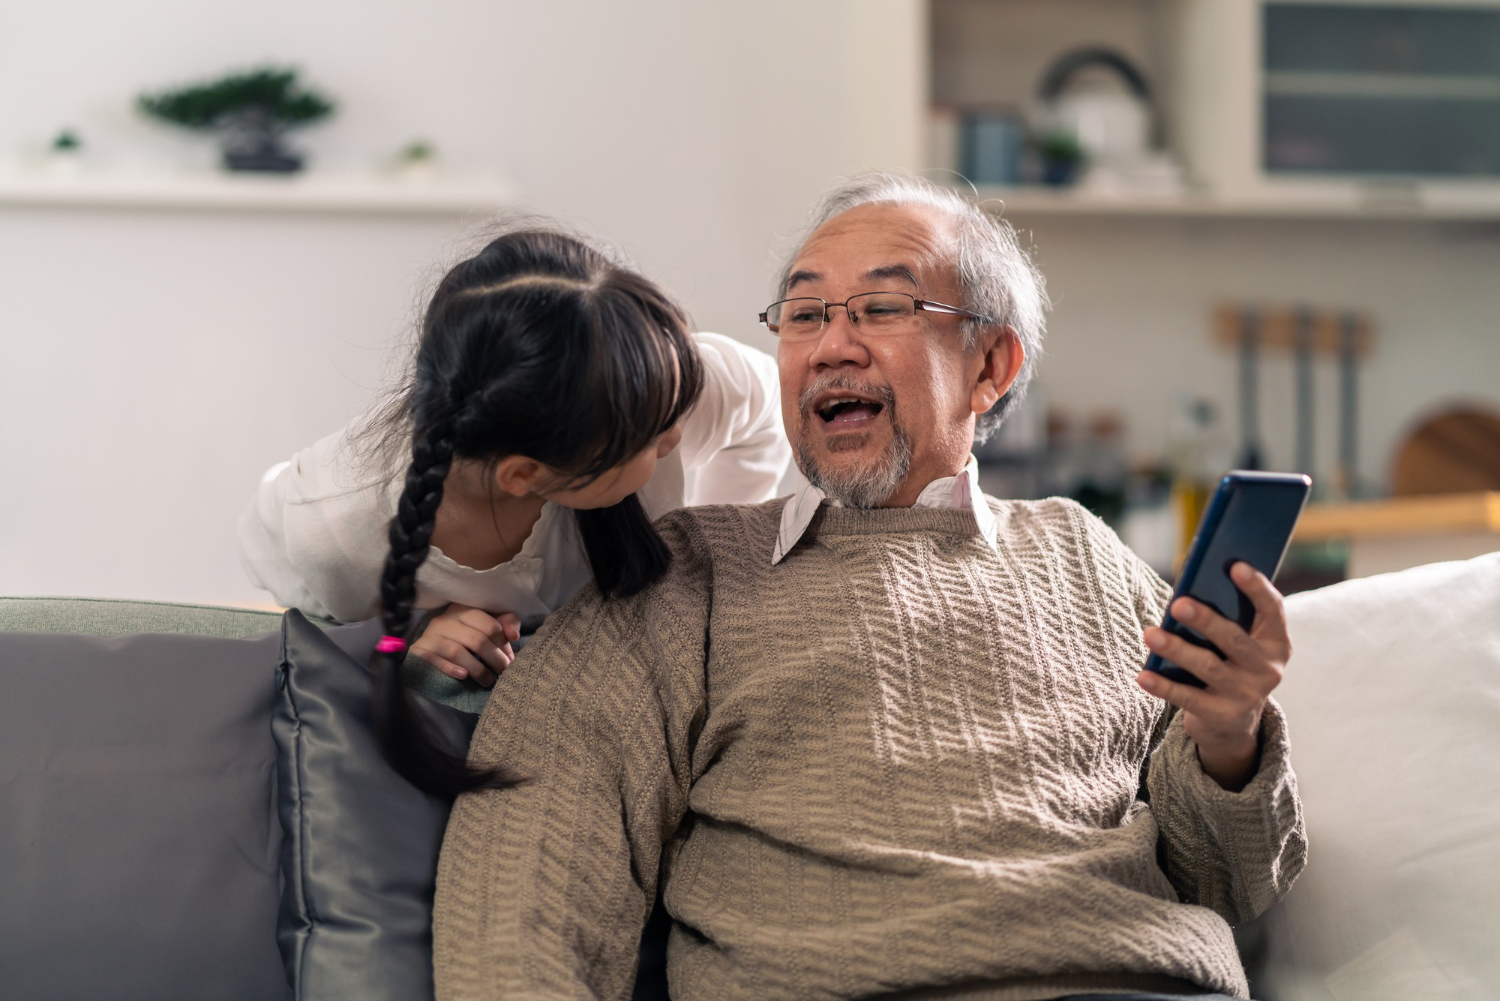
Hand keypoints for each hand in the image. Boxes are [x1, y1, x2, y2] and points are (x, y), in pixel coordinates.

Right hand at [410, 604, 520, 688]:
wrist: (430, 645)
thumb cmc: (466, 635)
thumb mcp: (486, 625)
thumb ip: (505, 623)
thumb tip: (514, 634)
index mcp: (464, 610)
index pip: (490, 625)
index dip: (504, 644)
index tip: (510, 658)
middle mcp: (445, 620)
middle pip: (477, 640)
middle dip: (495, 659)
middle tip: (504, 672)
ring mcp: (431, 635)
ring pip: (457, 652)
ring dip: (477, 670)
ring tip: (489, 681)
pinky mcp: (419, 651)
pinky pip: (434, 660)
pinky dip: (450, 669)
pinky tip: (463, 677)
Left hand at [1137, 562, 1290, 791]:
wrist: (1233, 722)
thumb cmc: (1228, 663)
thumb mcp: (1237, 642)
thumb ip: (1225, 618)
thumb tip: (1186, 592)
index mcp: (1275, 642)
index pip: (1273, 609)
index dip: (1256, 587)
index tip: (1235, 566)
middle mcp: (1268, 669)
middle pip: (1234, 639)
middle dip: (1206, 620)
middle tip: (1178, 604)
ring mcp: (1247, 695)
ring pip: (1209, 667)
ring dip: (1177, 649)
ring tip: (1149, 634)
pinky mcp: (1223, 716)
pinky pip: (1189, 699)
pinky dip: (1164, 686)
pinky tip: (1143, 675)